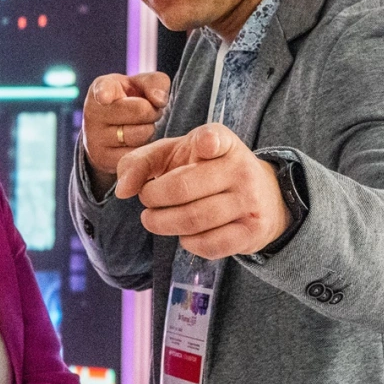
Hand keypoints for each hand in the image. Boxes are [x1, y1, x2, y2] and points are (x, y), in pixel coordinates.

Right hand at [82, 72, 169, 195]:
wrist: (108, 128)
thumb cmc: (129, 99)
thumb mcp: (140, 85)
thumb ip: (155, 82)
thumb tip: (159, 101)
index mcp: (102, 87)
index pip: (104, 89)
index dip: (105, 93)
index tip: (105, 97)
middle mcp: (93, 112)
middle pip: (141, 110)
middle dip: (152, 111)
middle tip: (145, 112)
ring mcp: (95, 138)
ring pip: (141, 134)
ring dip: (148, 131)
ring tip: (137, 127)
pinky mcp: (103, 159)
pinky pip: (136, 154)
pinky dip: (142, 150)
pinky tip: (131, 143)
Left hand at [115, 123, 289, 258]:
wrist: (261, 196)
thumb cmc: (204, 170)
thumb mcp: (173, 155)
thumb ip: (140, 163)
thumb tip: (122, 190)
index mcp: (222, 141)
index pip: (215, 138)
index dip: (208, 142)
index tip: (204, 145)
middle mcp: (241, 168)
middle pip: (183, 188)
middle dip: (153, 198)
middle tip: (147, 200)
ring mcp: (250, 201)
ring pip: (193, 219)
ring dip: (163, 223)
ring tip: (154, 219)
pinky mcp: (252, 232)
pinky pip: (209, 244)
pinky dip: (188, 243)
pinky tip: (184, 234)